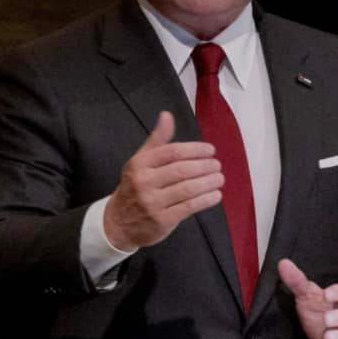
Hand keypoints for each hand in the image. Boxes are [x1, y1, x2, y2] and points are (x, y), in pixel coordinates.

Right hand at [104, 111, 223, 250]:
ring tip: (219, 178)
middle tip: (217, 165)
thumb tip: (167, 115)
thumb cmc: (135, 188)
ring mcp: (152, 203)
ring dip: (208, 182)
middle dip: (205, 166)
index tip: (210, 150)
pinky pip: (189, 207)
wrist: (118, 223)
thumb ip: (157, 140)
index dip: (195, 149)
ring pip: (188, 189)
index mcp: (140, 164)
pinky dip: (206, 200)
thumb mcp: (141, 161)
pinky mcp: (162, 221)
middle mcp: (144, 182)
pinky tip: (215, 195)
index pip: (172, 152)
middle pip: (182, 170)